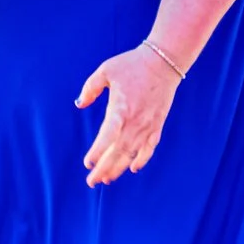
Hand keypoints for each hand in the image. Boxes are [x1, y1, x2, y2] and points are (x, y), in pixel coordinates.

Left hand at [75, 43, 181, 187]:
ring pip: (132, 153)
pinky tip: (133, 168)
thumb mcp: (106, 70)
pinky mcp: (157, 125)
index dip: (97, 152)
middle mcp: (135, 121)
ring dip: (119, 168)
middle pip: (118, 152)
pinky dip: (142, 159)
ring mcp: (148, 125)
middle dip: (104, 169)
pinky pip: (149, 147)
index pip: (107, 137)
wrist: (164, 62)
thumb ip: (90, 88)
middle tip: (91, 181)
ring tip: (106, 179)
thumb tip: (79, 104)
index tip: (87, 164)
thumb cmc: (132, 64)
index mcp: (120, 108)